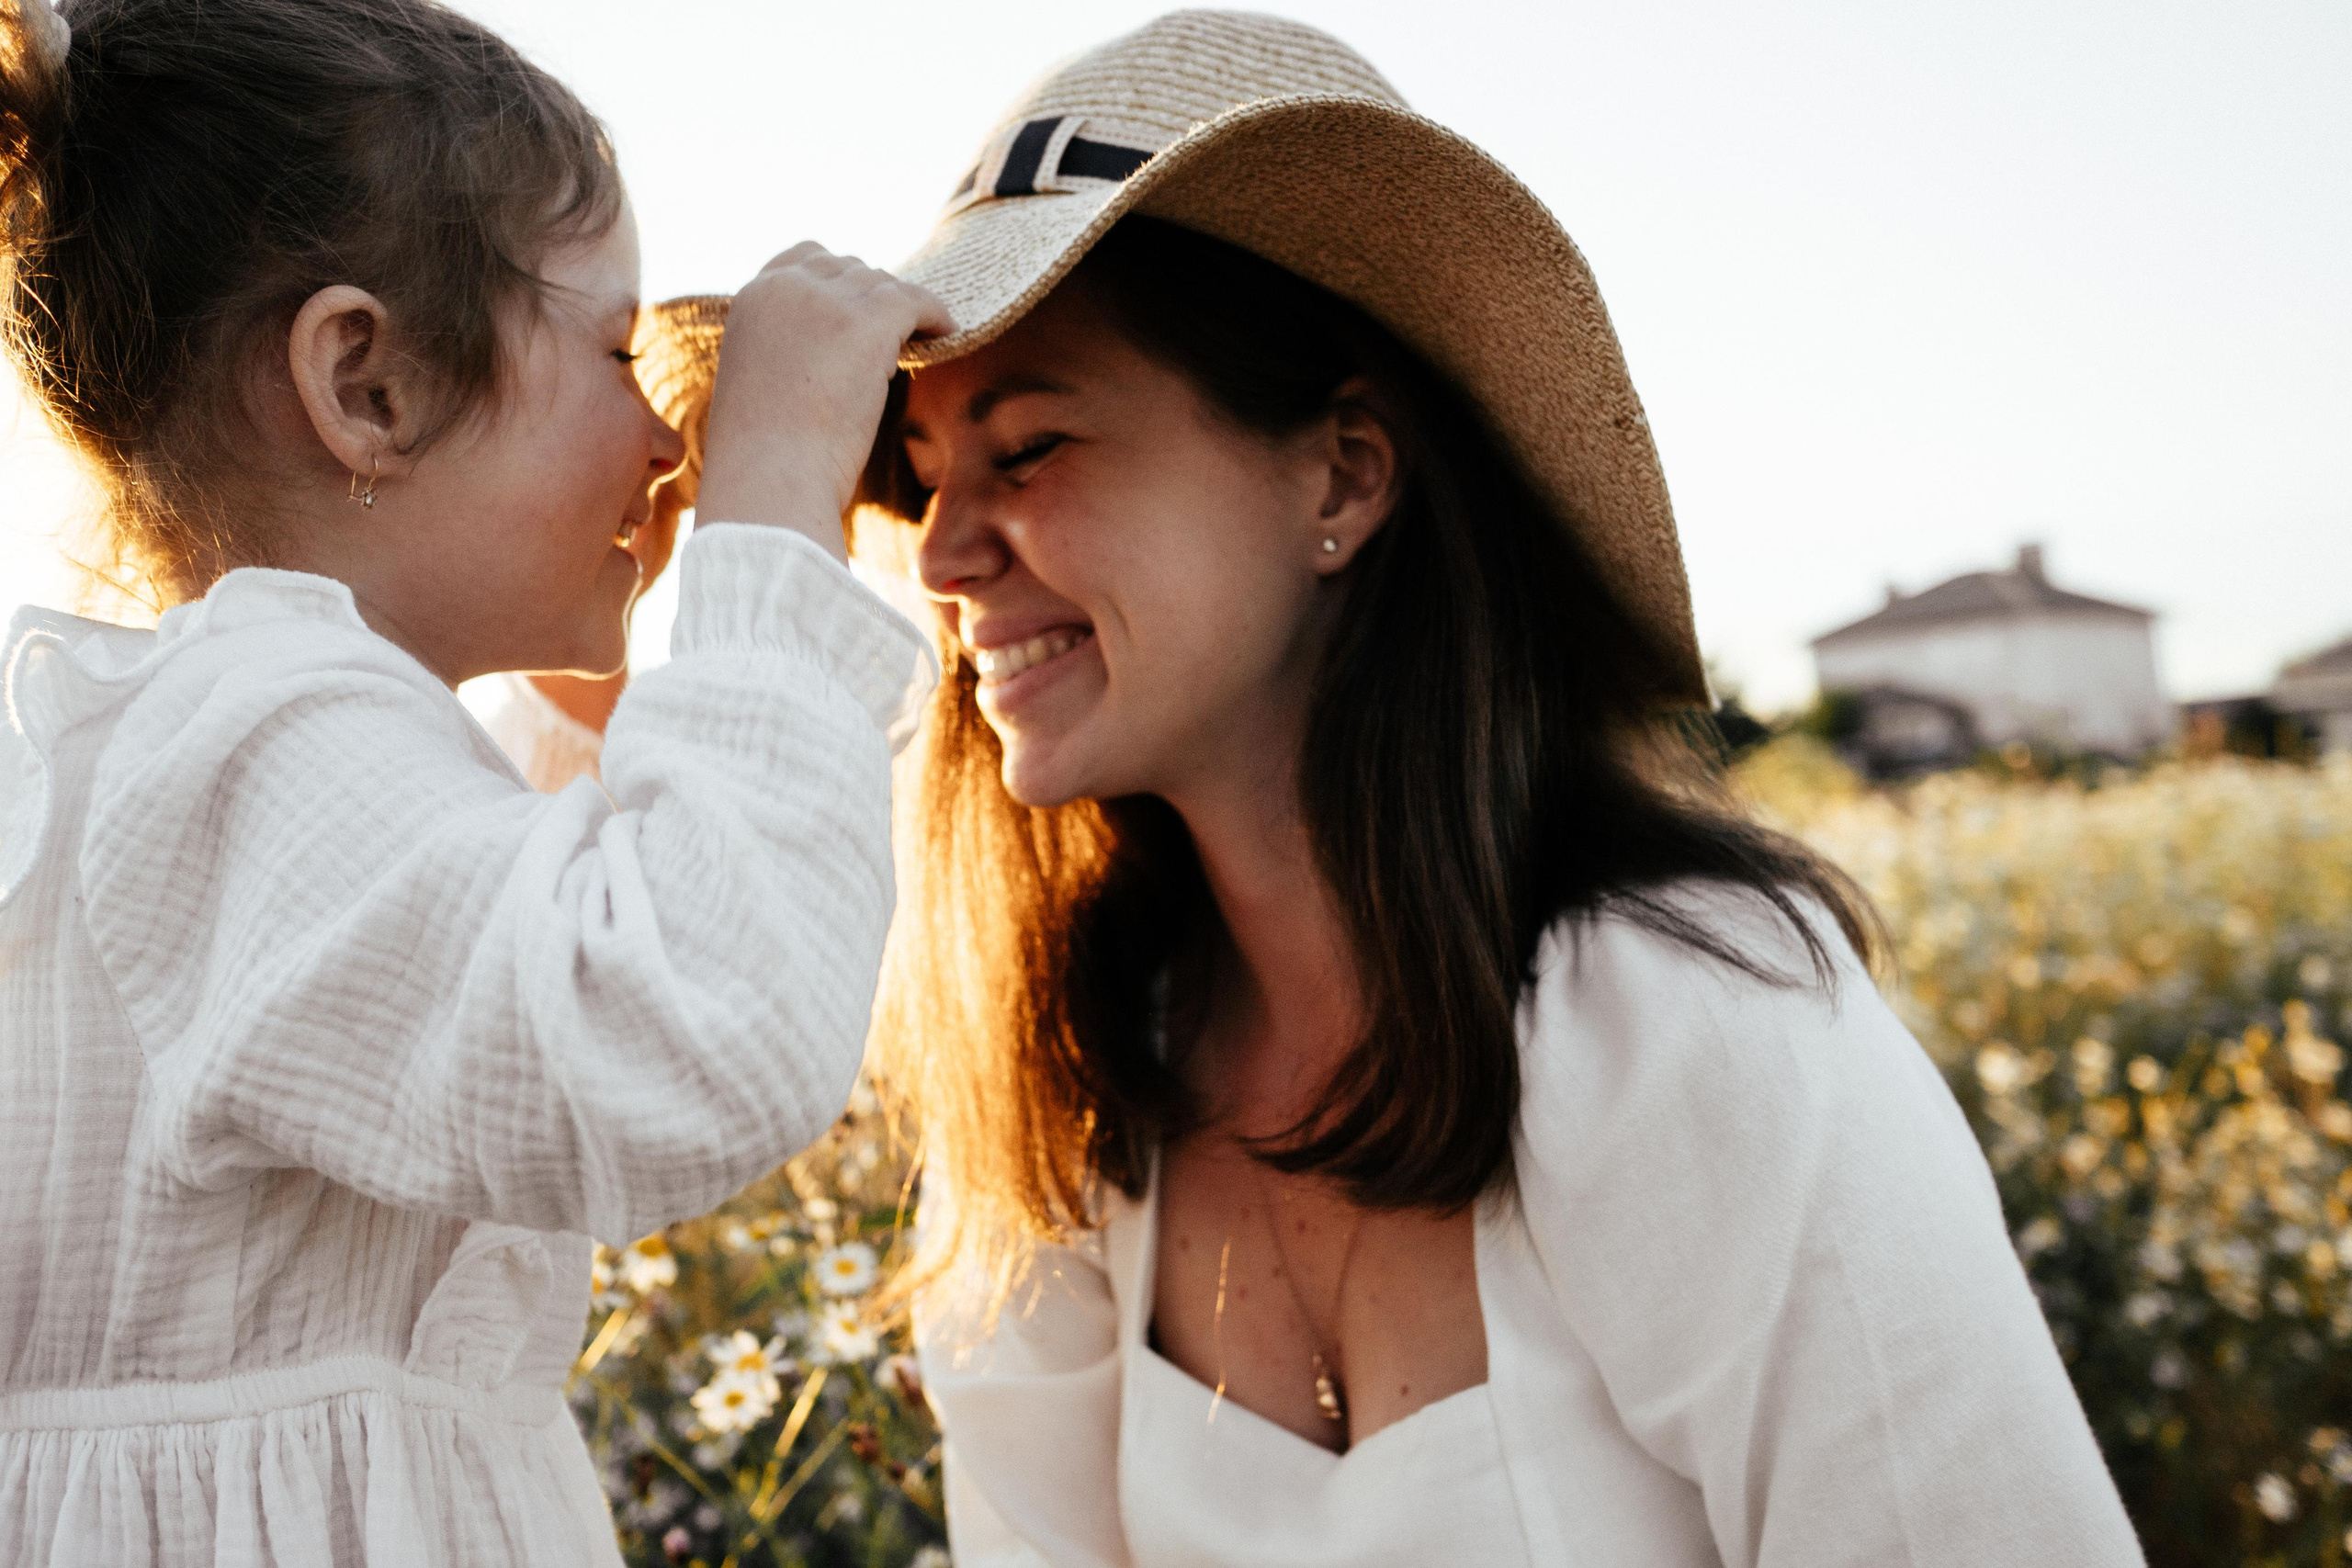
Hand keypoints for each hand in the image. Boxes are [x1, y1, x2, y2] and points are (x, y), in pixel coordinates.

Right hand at [695, 244, 951, 559]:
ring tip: (924, 333)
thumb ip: (783, 353)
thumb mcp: (757, 384)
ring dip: (903, 310)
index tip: (856, 306)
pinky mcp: (867, 323)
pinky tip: (948, 331)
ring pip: (883, 285)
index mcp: (751, 298)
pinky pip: (916, 301)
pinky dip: (936, 313)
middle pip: (849, 269)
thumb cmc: (763, 456)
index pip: (804, 258)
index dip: (838, 280)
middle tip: (896, 330)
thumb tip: (826, 357)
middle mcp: (786, 287)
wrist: (771, 477)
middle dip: (873, 297)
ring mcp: (827, 301)